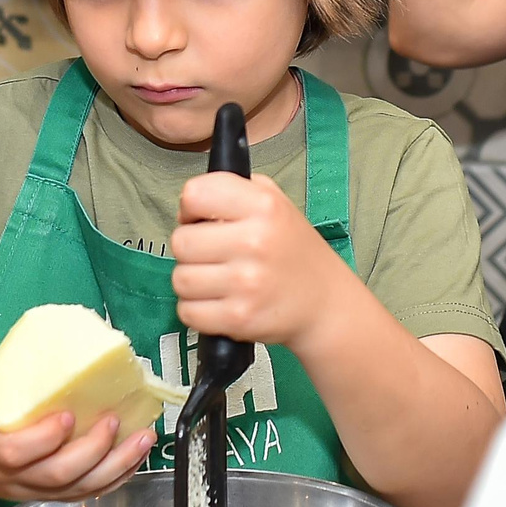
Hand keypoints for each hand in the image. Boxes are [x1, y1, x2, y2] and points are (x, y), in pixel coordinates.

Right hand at [0, 368, 152, 503]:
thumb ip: (14, 372)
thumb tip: (61, 337)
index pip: (13, 453)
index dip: (44, 439)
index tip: (69, 415)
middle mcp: (8, 476)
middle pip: (55, 476)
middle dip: (93, 449)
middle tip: (113, 419)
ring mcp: (28, 490)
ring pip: (75, 490)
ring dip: (115, 466)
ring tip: (142, 439)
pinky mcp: (44, 495)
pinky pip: (82, 495)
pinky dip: (113, 478)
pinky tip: (134, 458)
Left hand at [171, 170, 353, 351]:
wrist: (325, 302)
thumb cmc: (293, 251)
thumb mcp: (276, 202)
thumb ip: (236, 189)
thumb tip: (190, 202)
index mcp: (263, 206)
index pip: (195, 195)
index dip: (191, 208)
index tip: (202, 219)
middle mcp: (254, 241)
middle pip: (181, 241)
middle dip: (191, 249)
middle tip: (213, 254)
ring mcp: (246, 283)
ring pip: (180, 279)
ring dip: (192, 282)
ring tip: (217, 280)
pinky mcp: (239, 317)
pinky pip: (188, 312)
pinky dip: (197, 310)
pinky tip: (218, 302)